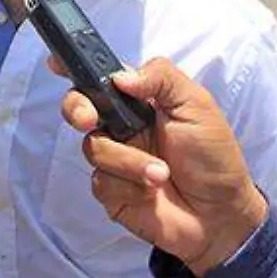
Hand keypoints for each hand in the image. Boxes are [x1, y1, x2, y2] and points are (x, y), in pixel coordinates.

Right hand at [53, 57, 267, 275]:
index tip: (55, 63)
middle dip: (77, 108)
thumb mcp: (196, 105)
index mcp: (140, 101)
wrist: (221, 214)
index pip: (102, 77)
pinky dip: (130, 186)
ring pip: (94, 148)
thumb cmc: (214, 156)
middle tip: (89, 118)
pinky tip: (152, 192)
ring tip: (162, 174)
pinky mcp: (112, 191)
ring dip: (129, 161)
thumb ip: (161, 78)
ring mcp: (115, 159)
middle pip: (79, 107)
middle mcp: (122, 126)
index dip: (75, 66)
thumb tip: (121, 76)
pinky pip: (101, 181)